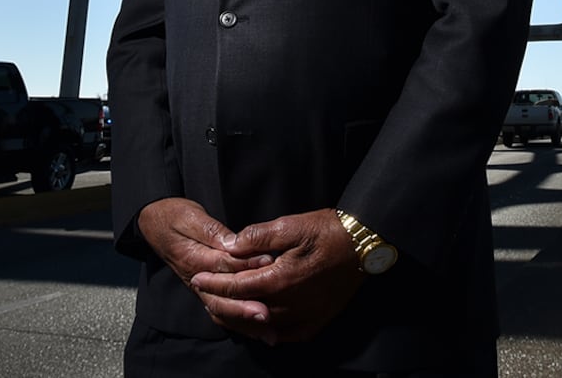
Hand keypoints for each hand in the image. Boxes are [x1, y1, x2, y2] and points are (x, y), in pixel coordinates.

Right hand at [136, 198, 273, 323]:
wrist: (156, 225)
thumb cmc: (175, 217)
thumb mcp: (191, 217)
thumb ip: (212, 231)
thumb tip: (233, 243)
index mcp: (194, 259)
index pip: (223, 265)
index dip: (247, 264)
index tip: (269, 263)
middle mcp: (197, 279)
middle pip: (221, 299)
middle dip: (244, 309)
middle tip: (266, 315)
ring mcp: (201, 289)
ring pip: (221, 312)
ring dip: (244, 324)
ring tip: (268, 333)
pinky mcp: (206, 292)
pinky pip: (221, 312)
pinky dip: (239, 324)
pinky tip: (259, 332)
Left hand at [189, 208, 364, 344]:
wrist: (364, 244)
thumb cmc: (328, 231)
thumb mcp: (289, 225)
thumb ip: (256, 237)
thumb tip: (229, 245)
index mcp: (278, 281)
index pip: (236, 287)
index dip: (213, 283)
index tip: (197, 279)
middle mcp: (288, 305)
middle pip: (245, 310)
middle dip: (221, 301)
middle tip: (205, 294)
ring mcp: (304, 316)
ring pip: (262, 325)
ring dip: (242, 317)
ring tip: (226, 309)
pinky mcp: (317, 320)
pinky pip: (287, 334)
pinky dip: (270, 332)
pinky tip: (263, 328)